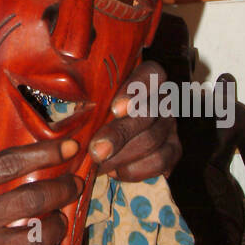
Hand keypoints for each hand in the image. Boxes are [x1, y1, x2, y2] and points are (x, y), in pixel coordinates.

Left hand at [89, 60, 180, 181]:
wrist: (106, 140)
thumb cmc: (95, 110)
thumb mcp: (89, 98)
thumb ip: (85, 96)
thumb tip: (70, 99)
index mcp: (145, 77)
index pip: (151, 73)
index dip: (135, 90)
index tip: (114, 109)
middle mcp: (163, 97)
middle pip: (149, 112)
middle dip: (120, 134)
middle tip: (96, 150)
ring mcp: (171, 124)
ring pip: (153, 139)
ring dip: (123, 156)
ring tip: (99, 164)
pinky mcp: (174, 150)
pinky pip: (161, 161)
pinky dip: (136, 170)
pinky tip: (115, 172)